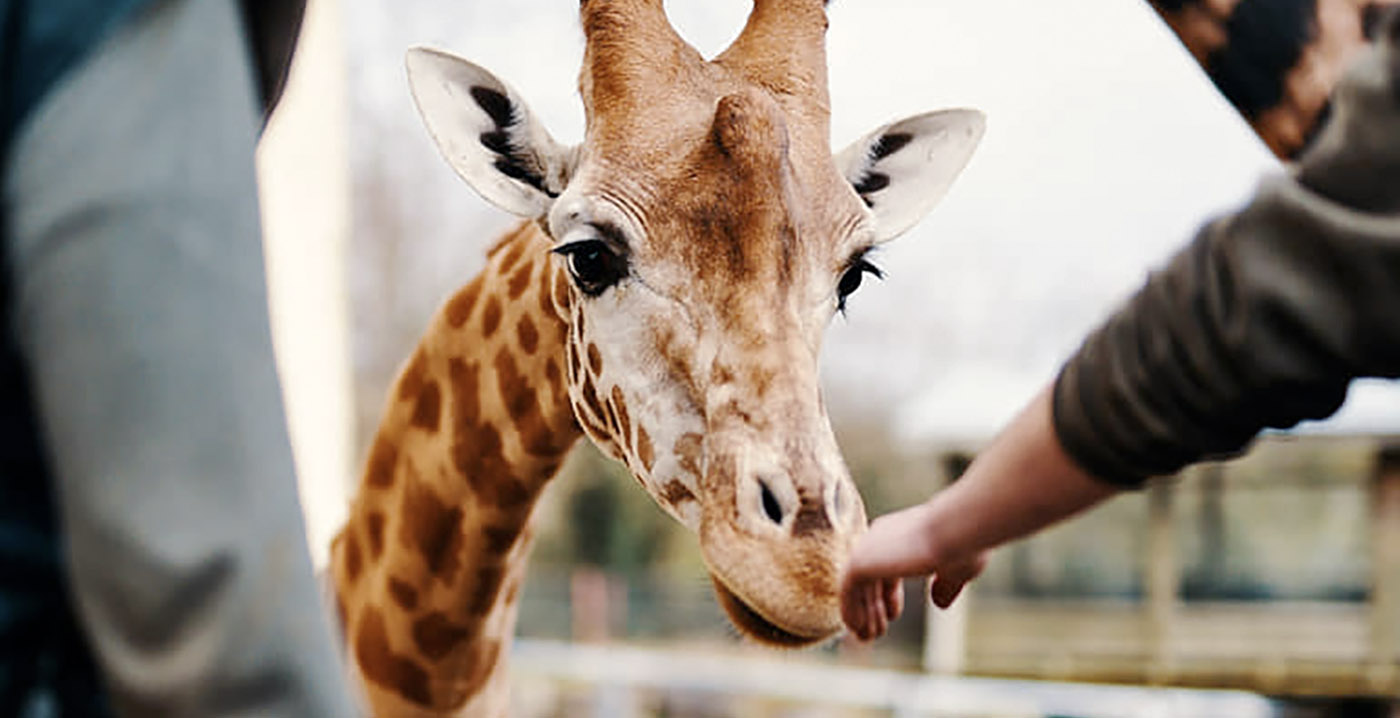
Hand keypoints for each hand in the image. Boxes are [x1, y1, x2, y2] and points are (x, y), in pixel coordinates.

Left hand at [840, 502, 985, 640]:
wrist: (956, 532)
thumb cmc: (962, 545)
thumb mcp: (955, 569)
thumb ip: (945, 584)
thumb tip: (940, 603)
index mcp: (901, 534)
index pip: (884, 566)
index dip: (887, 594)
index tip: (892, 616)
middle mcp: (881, 537)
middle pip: (867, 577)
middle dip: (871, 606)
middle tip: (873, 633)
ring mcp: (868, 548)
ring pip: (856, 585)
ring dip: (861, 613)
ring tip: (868, 638)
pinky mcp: (860, 560)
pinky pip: (846, 590)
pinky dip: (851, 610)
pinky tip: (859, 629)